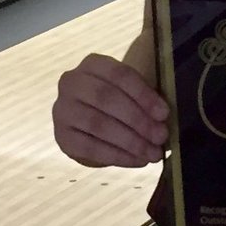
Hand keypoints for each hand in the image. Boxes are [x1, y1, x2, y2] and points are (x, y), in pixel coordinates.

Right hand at [53, 53, 168, 167]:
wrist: (91, 120)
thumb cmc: (119, 100)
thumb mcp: (131, 91)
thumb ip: (146, 100)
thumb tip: (162, 119)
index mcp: (93, 64)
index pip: (120, 74)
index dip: (143, 94)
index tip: (164, 113)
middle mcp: (72, 82)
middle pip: (106, 98)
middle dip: (138, 119)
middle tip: (161, 136)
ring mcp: (63, 110)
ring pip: (97, 124)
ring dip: (130, 141)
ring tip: (153, 153)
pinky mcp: (62, 137)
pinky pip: (90, 148)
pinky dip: (117, 156)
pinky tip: (137, 161)